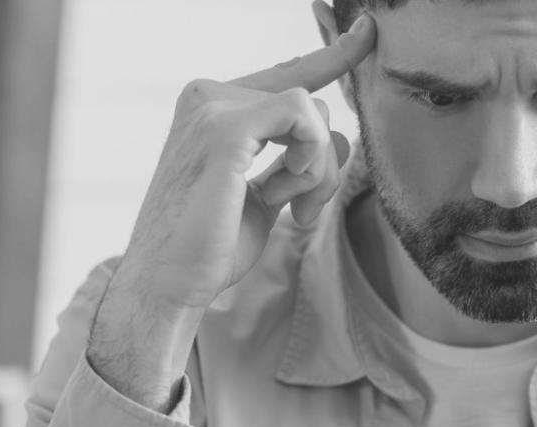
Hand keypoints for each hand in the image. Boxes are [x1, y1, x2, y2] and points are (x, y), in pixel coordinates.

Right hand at [87, 17, 374, 410]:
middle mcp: (209, 95)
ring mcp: (213, 106)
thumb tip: (338, 135)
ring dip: (317, 170)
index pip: (286, 74)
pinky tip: (284, 192)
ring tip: (291, 211)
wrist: (169, 284)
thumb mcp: (264, 194)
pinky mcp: (226, 126)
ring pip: (311, 111)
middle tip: (304, 212)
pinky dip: (309, 159)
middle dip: (322, 164)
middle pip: (310, 104)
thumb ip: (295, 159)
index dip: (332, 54)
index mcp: (213, 108)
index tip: (367, 32)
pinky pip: (303, 117)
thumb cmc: (210, 247)